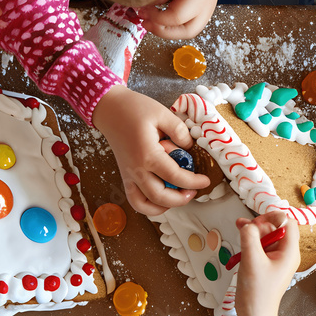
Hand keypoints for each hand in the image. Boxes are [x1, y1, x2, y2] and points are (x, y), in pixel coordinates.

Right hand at [92, 86, 211, 215]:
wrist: (109, 109)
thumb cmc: (135, 109)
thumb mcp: (162, 114)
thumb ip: (180, 132)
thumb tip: (190, 148)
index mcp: (148, 154)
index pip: (175, 176)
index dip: (194, 182)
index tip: (205, 180)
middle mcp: (136, 170)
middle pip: (160, 197)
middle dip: (181, 199)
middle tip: (194, 190)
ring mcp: (128, 175)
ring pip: (144, 205)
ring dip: (164, 206)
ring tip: (177, 196)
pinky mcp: (125, 176)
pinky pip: (135, 200)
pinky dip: (148, 206)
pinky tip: (162, 198)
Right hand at [234, 212, 300, 315]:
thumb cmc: (257, 292)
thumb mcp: (252, 260)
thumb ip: (250, 237)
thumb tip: (248, 224)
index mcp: (289, 252)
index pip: (288, 223)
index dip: (273, 217)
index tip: (256, 222)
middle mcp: (286, 254)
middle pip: (277, 227)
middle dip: (260, 224)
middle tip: (245, 228)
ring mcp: (277, 259)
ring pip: (268, 236)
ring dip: (254, 231)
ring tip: (239, 227)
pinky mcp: (267, 264)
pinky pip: (262, 246)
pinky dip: (252, 241)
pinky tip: (241, 237)